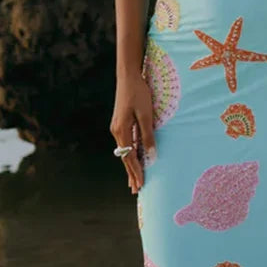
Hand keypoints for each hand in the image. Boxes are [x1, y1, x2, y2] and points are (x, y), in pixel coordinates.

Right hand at [110, 69, 155, 194]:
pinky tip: (132, 161)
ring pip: (124, 152)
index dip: (136, 171)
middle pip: (124, 158)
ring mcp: (116, 127)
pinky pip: (125, 144)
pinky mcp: (120, 123)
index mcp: (121, 130)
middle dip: (131, 174)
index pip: (129, 157)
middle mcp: (116, 131)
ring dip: (130, 167)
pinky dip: (129, 155)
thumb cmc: (139, 93)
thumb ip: (148, 135)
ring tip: (133, 181)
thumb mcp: (146, 115)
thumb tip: (151, 155)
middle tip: (136, 190)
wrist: (128, 76)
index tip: (141, 184)